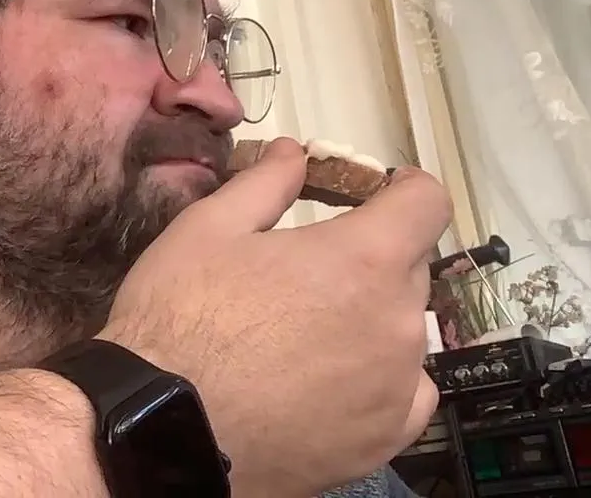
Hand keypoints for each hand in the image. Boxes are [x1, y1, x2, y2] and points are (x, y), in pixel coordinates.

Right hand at [98, 137, 448, 497]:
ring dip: (370, 318)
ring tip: (305, 335)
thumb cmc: (179, 317)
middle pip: (408, 267)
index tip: (376, 194)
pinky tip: (335, 382)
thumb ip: (264, 185)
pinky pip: (406, 392)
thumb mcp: (206, 230)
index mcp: (362, 257)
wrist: (162, 427)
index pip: (427, 203)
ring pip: (402, 330)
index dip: (405, 189)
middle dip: (369, 256)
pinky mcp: (383, 438)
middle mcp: (397, 320)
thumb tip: (293, 153)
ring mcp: (396, 385)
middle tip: (306, 271)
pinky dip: (381, 378)